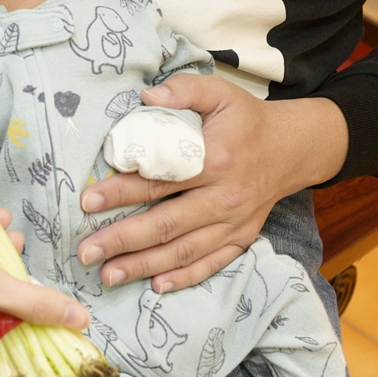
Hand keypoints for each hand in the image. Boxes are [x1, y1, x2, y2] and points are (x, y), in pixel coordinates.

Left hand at [76, 74, 348, 292]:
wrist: (292, 149)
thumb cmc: (246, 120)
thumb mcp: (220, 93)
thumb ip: (184, 90)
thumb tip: (145, 96)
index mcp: (215, 160)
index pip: (160, 180)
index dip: (121, 191)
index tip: (88, 200)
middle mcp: (225, 197)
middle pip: (166, 224)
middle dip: (122, 239)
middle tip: (84, 252)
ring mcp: (234, 223)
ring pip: (183, 250)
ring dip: (144, 266)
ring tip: (108, 275)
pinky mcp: (242, 239)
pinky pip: (211, 264)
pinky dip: (184, 278)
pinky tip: (156, 286)